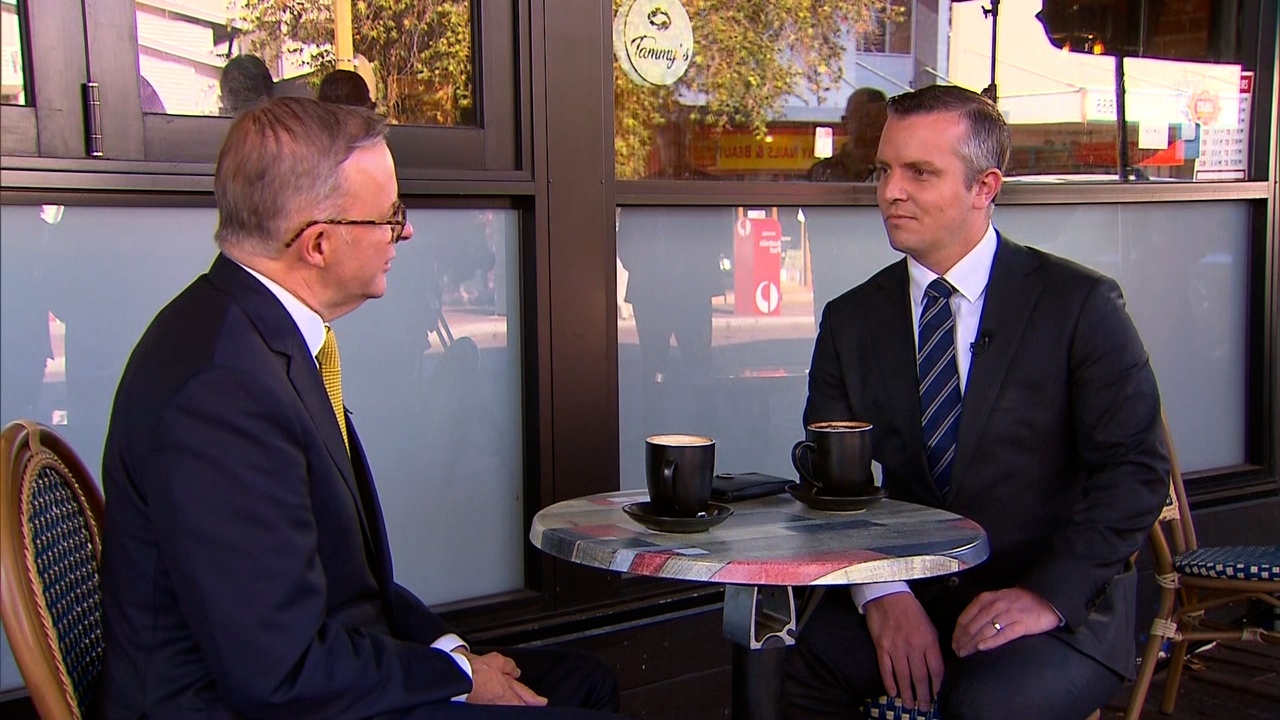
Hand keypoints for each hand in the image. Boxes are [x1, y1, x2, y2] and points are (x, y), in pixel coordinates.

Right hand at [460, 651, 547, 706]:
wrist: (459, 678)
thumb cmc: (476, 671)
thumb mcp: (497, 661)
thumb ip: (509, 666)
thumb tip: (515, 671)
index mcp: (507, 693)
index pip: (526, 697)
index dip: (535, 699)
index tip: (542, 701)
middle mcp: (501, 703)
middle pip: (518, 705)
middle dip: (526, 703)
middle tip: (537, 702)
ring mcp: (491, 706)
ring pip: (508, 706)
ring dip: (515, 703)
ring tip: (520, 700)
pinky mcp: (481, 706)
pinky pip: (497, 706)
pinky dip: (502, 702)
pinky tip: (501, 699)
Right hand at [864, 592, 943, 711]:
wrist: (888, 595)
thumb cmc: (911, 611)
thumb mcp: (929, 626)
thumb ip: (933, 646)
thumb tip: (937, 667)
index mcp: (928, 640)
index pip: (936, 669)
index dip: (937, 686)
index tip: (938, 696)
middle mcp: (913, 646)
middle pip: (920, 677)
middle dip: (923, 695)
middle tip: (924, 708)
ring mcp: (896, 647)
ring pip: (903, 676)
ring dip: (907, 693)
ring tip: (909, 705)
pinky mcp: (881, 647)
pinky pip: (886, 669)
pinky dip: (889, 683)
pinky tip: (893, 692)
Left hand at [952, 588, 1059, 656]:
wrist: (1046, 599)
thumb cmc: (1019, 601)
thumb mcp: (997, 599)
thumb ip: (983, 609)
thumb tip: (966, 626)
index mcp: (987, 598)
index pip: (966, 616)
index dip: (958, 631)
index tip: (953, 642)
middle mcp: (996, 605)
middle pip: (973, 626)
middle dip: (962, 640)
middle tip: (957, 651)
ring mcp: (1009, 615)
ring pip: (985, 631)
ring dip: (972, 643)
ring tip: (965, 652)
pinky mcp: (1022, 625)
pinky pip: (1003, 635)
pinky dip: (991, 642)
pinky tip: (982, 648)